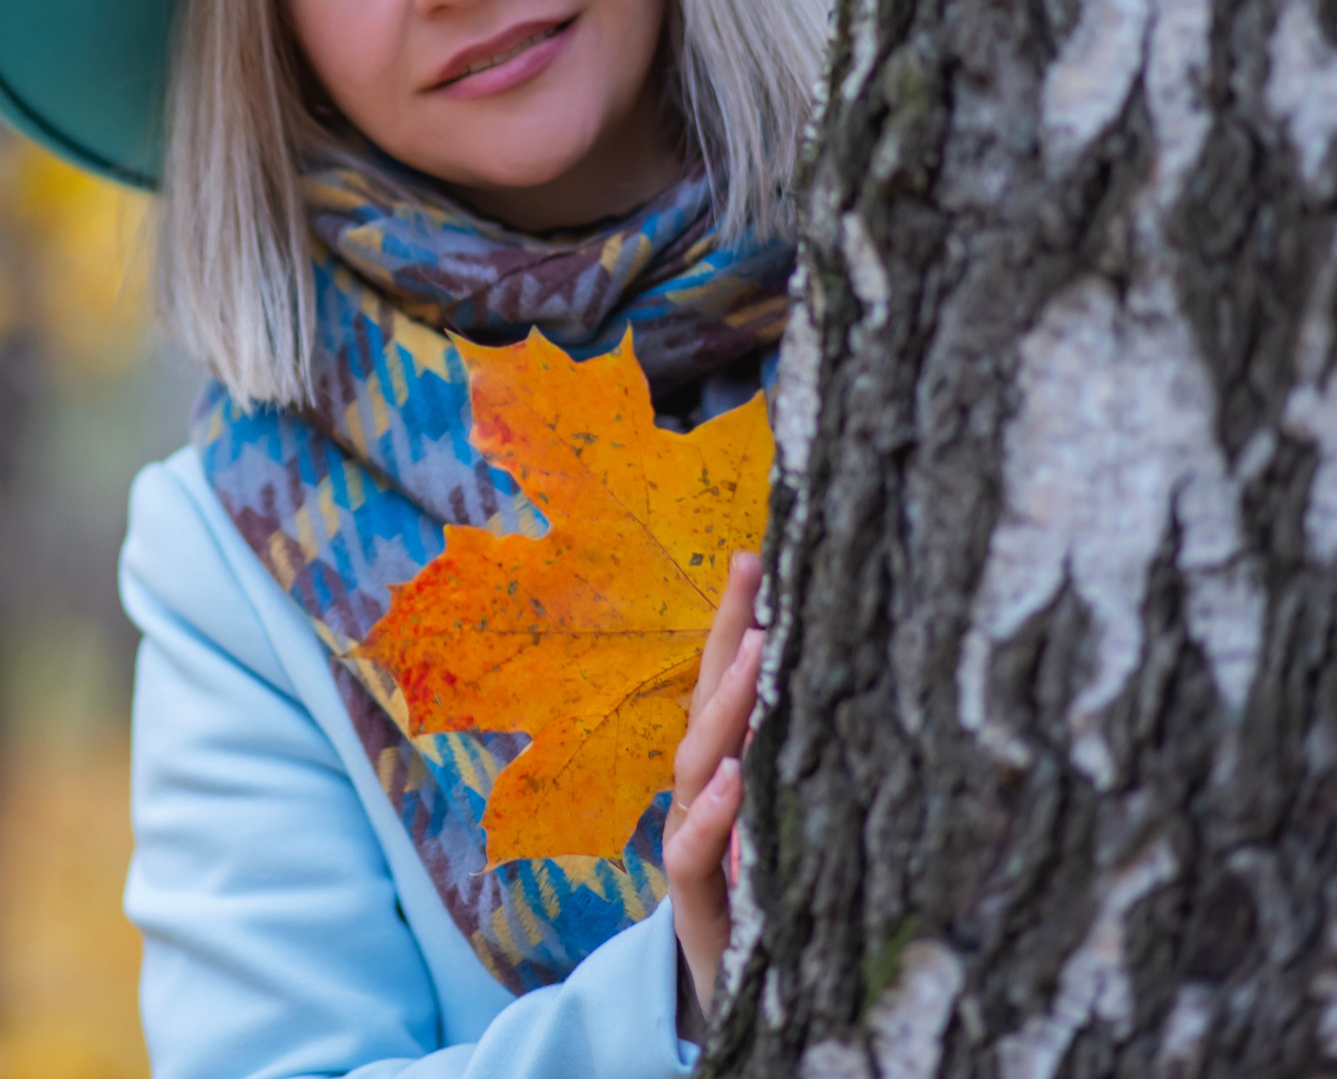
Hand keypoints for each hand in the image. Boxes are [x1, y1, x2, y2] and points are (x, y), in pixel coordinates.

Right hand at [663, 550, 762, 1038]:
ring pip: (696, 761)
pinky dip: (711, 812)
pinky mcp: (697, 898)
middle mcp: (700, 792)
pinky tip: (733, 778)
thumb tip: (859, 694)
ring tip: (756, 653)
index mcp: (725, 769)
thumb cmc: (774, 900)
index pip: (728, 681)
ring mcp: (691, 839)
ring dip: (726, 706)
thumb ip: (805, 770)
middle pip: (704, 699)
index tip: (757, 554)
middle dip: (723, 633)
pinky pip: (691, 849)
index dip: (736, 618)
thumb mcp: (793, 828)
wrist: (736, 997)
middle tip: (749, 568)